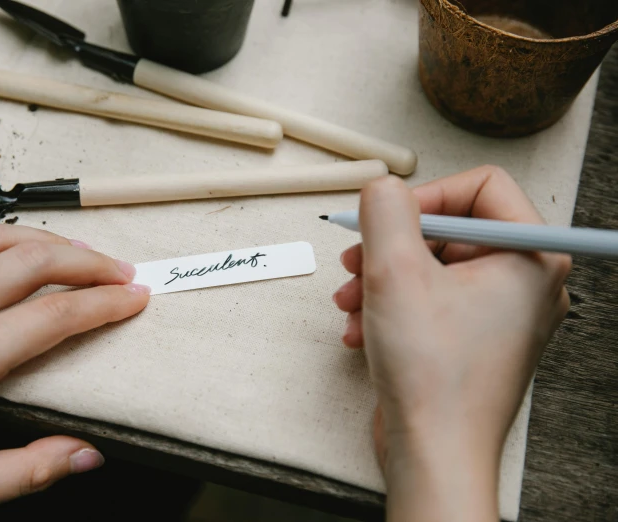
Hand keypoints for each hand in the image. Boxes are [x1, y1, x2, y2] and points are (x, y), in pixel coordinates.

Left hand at [0, 223, 149, 516]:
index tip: (133, 299)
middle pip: (34, 260)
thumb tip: (85, 455)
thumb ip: (26, 472)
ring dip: (46, 240)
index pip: (55, 315)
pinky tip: (10, 253)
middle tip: (119, 272)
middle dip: (89, 262)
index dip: (105, 303)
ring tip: (77, 255)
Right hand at [333, 166, 570, 520]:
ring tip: (352, 301)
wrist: (434, 452)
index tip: (388, 219)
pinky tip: (361, 329)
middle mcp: (523, 283)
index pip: (482, 186)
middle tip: (357, 261)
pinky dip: (390, 308)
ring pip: (432, 267)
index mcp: (530, 256)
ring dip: (381, 278)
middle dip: (392, 246)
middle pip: (449, 229)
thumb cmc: (434, 377)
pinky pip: (430, 301)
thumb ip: (386, 210)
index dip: (425, 196)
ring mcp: (499, 314)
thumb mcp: (395, 271)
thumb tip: (383, 186)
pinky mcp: (472, 339)